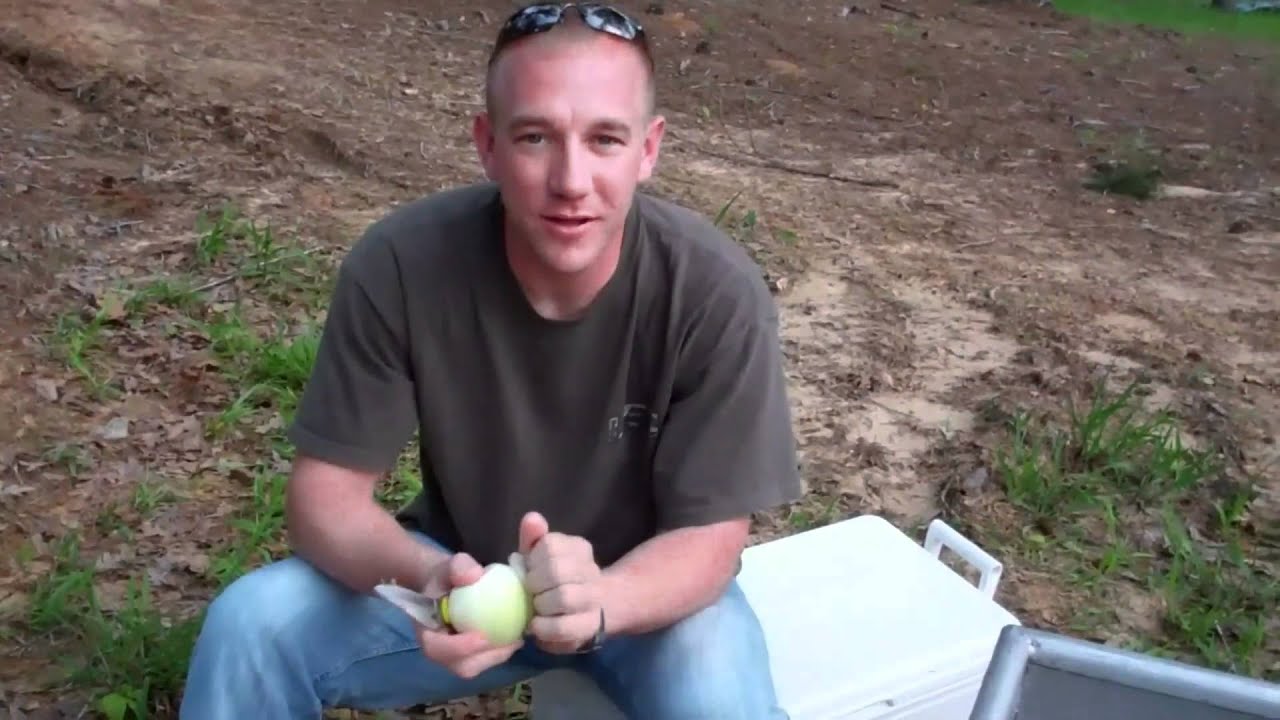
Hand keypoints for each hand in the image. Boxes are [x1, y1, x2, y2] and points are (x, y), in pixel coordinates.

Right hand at [415, 552, 523, 677]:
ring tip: (517, 640)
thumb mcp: (450, 565)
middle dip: (485, 657)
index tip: (482, 636)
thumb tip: (474, 575)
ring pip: (474, 667)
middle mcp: (437, 649)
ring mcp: (452, 656)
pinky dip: (500, 652)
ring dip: (496, 657)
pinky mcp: (467, 655)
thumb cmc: (446, 577)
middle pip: (460, 666)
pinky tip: (517, 638)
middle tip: (510, 642)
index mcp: (425, 630)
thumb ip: (458, 567)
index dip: (458, 648)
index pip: (436, 648)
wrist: (445, 584)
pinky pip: (482, 661)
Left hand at [518, 511, 604, 653]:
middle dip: (535, 583)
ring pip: (565, 597)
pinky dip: (544, 627)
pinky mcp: (590, 626)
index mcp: (579, 548)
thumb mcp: (538, 556)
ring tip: (536, 608)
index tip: (530, 569)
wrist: (582, 611)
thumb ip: (533, 537)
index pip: (551, 545)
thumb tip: (532, 518)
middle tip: (530, 591)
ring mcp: (594, 599)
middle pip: (557, 570)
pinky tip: (536, 625)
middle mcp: (592, 570)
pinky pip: (564, 627)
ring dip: (541, 604)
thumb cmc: (550, 580)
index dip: (533, 560)